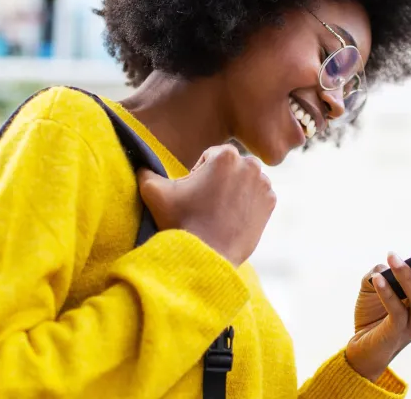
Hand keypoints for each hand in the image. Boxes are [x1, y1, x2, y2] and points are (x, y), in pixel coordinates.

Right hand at [137, 144, 275, 265]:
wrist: (206, 256)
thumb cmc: (181, 222)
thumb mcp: (154, 192)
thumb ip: (145, 171)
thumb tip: (140, 163)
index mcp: (226, 155)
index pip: (211, 156)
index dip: (199, 174)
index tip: (194, 194)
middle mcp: (250, 165)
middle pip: (231, 167)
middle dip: (219, 180)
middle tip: (206, 203)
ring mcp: (264, 185)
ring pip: (245, 180)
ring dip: (234, 190)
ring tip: (219, 212)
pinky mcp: (270, 204)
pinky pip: (258, 196)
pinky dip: (247, 204)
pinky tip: (232, 218)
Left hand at [344, 246, 410, 380]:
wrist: (360, 348)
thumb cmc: (372, 313)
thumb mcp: (375, 284)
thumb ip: (382, 270)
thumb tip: (386, 264)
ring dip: (407, 276)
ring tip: (391, 257)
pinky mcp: (397, 333)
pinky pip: (397, 311)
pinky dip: (387, 293)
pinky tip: (377, 278)